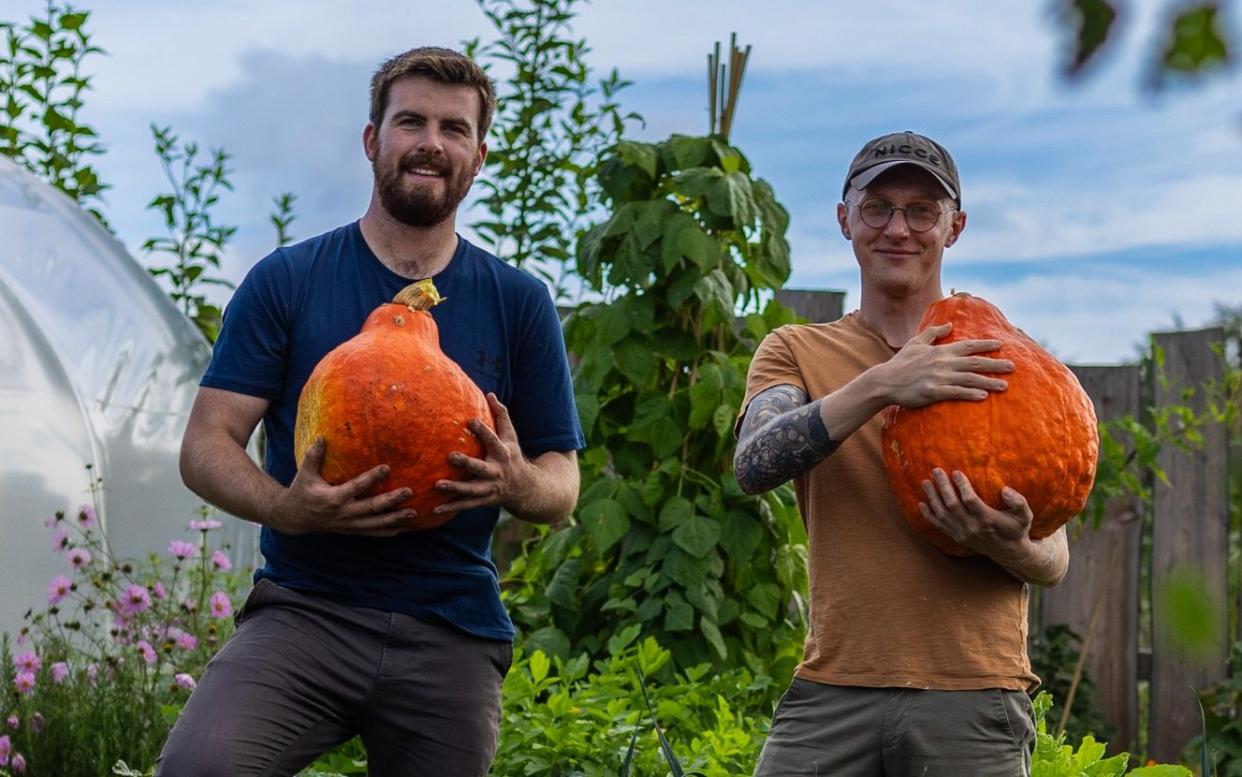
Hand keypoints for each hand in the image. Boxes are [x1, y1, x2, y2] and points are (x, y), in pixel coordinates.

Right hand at [270, 437, 417, 536]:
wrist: (293, 518)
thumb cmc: (301, 491)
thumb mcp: (304, 473)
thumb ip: (314, 456)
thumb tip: (321, 437)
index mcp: (332, 498)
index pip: (356, 487)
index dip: (371, 478)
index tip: (387, 467)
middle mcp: (342, 513)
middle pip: (371, 508)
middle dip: (391, 501)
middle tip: (409, 491)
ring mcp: (348, 524)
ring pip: (375, 524)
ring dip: (395, 519)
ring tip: (414, 512)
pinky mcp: (351, 530)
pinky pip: (372, 532)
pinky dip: (388, 531)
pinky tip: (405, 527)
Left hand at [434, 393, 534, 514]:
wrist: (525, 488)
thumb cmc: (512, 456)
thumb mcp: (511, 436)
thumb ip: (502, 416)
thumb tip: (490, 394)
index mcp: (503, 453)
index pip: (493, 440)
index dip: (483, 430)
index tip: (470, 420)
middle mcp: (497, 472)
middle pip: (480, 468)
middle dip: (466, 463)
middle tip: (449, 456)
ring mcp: (490, 488)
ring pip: (472, 490)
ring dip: (455, 488)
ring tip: (437, 485)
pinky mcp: (484, 501)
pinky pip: (466, 505)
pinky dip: (452, 507)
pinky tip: (435, 508)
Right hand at [880, 323, 1013, 407]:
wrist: (885, 381)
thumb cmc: (900, 363)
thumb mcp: (916, 343)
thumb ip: (933, 333)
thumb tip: (949, 324)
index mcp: (940, 351)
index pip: (968, 346)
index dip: (985, 345)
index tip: (1001, 345)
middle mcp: (943, 362)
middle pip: (975, 362)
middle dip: (995, 364)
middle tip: (1012, 367)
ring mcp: (939, 377)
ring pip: (970, 379)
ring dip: (989, 382)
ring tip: (1005, 386)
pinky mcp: (934, 392)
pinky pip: (956, 392)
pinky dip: (971, 393)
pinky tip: (983, 396)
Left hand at [918, 468, 1032, 561]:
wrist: (1009, 552)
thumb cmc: (1017, 529)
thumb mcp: (1025, 516)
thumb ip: (1018, 502)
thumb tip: (1005, 489)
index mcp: (987, 520)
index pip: (970, 500)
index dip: (962, 486)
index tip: (955, 471)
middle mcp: (972, 527)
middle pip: (952, 505)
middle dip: (943, 486)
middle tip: (936, 470)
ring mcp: (963, 533)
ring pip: (943, 514)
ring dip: (932, 498)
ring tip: (926, 482)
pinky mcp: (957, 537)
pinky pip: (939, 526)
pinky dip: (929, 516)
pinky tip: (921, 504)